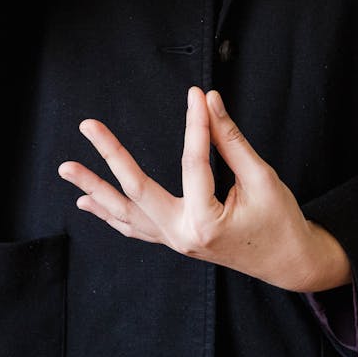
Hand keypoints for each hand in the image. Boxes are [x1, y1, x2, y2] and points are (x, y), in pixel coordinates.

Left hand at [57, 86, 351, 292]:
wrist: (290, 262)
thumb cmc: (280, 221)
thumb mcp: (262, 178)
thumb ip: (231, 140)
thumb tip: (209, 101)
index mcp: (206, 222)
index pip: (194, 163)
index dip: (196, 124)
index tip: (196, 94)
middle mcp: (182, 236)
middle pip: (136, 191)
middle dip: (110, 155)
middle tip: (88, 125)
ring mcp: (174, 242)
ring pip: (126, 214)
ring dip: (94, 190)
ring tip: (67, 168)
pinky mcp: (175, 241)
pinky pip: (135, 229)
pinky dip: (110, 215)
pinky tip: (88, 203)